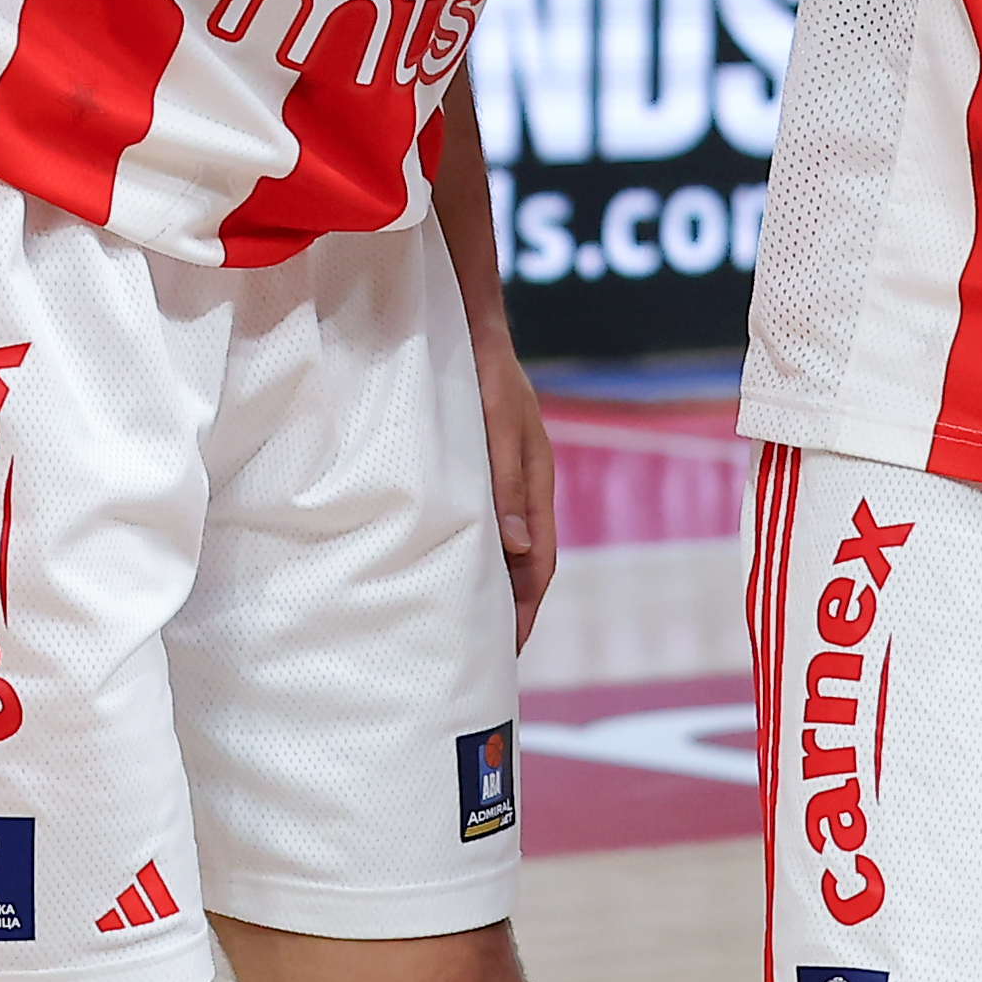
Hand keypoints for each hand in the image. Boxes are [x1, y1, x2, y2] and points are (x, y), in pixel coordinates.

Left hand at [475, 331, 554, 648]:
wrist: (468, 328)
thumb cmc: (484, 371)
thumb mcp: (498, 425)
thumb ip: (506, 483)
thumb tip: (517, 549)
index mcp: (537, 483)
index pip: (540, 562)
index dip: (527, 608)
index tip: (511, 649)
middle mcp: (522, 488)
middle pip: (522, 563)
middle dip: (509, 609)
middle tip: (483, 654)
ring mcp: (500, 480)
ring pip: (499, 546)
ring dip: (486, 583)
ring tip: (460, 623)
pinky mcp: (476, 469)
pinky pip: (477, 522)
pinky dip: (468, 551)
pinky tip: (440, 566)